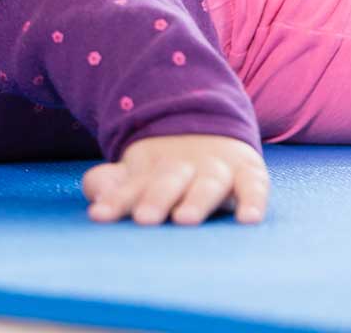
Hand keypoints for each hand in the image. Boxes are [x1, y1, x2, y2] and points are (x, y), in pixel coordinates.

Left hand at [82, 134, 269, 224]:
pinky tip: (248, 219)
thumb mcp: (135, 175)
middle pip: (166, 181)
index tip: (99, 216)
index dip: (114, 200)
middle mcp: (182, 167)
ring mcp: (216, 169)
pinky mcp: (248, 172)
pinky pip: (253, 185)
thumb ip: (109, 186)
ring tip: (185, 219)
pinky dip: (253, 200)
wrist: (210, 129)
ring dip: (196, 200)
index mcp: (150, 169)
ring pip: (207, 183)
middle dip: (155, 199)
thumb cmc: (165, 171)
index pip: (129, 186)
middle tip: (144, 219)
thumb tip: (97, 197)